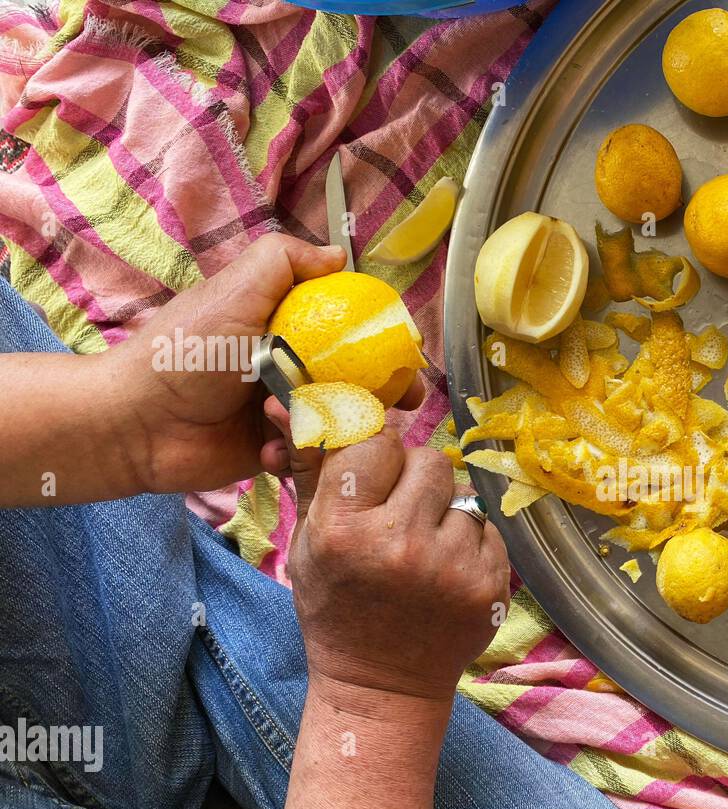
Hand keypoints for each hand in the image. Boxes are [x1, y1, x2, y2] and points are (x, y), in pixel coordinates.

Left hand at [115, 234, 422, 494]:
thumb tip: (339, 254)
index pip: (354, 328)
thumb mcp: (235, 290)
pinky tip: (274, 448)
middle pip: (363, 378)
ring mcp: (290, 411)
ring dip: (336, 422)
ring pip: (345, 420)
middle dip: (387, 391)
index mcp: (290, 326)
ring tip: (309, 422)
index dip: (386, 339)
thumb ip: (284, 260)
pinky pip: (315, 457)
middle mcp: (296, 366)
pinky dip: (303, 453)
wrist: (139, 422)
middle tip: (404, 399)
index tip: (409, 351)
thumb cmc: (185, 352)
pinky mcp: (280, 451)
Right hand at [268, 406, 511, 706]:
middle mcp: (399, 544)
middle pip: (428, 459)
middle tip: (402, 510)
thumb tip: (294, 401)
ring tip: (424, 547)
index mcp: (343, 531)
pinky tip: (446, 569)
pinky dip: (470, 540)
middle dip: (415, 478)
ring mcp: (450, 566)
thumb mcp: (307, 544)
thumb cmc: (337, 607)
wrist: (382, 685)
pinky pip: (488, 528)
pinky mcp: (489, 583)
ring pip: (461, 493)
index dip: (376, 454)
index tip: (374, 474)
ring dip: (445, 511)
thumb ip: (312, 472)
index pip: (375, 443)